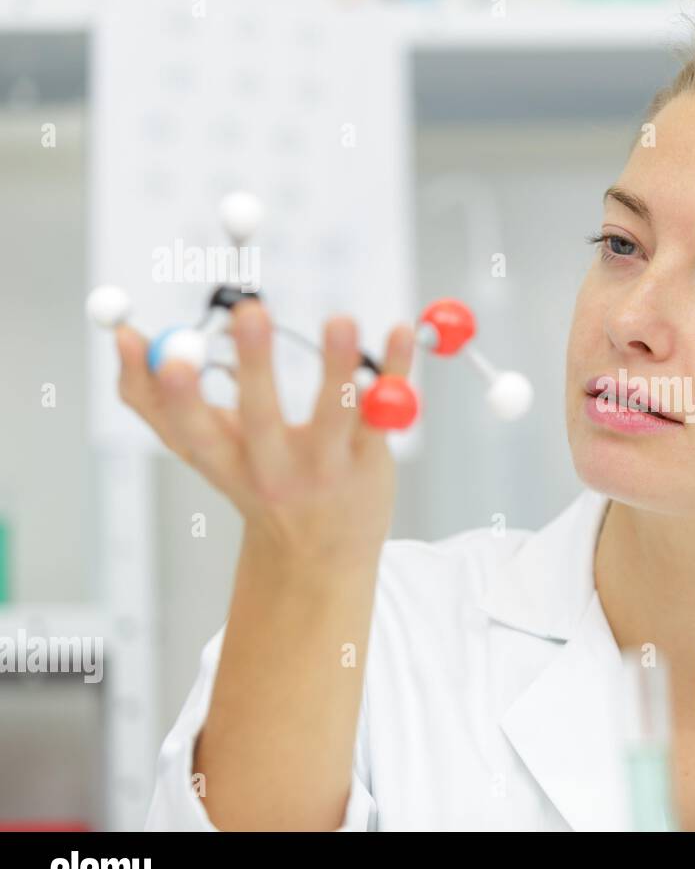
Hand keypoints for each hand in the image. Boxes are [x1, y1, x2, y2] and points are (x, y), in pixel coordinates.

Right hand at [115, 300, 414, 563]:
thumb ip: (153, 398)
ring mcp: (329, 466)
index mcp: (224, 464)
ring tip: (339, 319)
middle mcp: (275, 471)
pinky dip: (397, 365)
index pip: (191, 433)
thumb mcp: (203, 451)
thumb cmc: (254, 481)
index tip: (172, 354)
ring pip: (337, 416)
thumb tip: (119, 333)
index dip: (177, 397)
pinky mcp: (375, 458)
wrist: (320, 557)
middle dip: (255, 367)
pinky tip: (402, 330)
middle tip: (251, 311)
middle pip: (265, 420)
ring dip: (338, 365)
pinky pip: (387, 407)